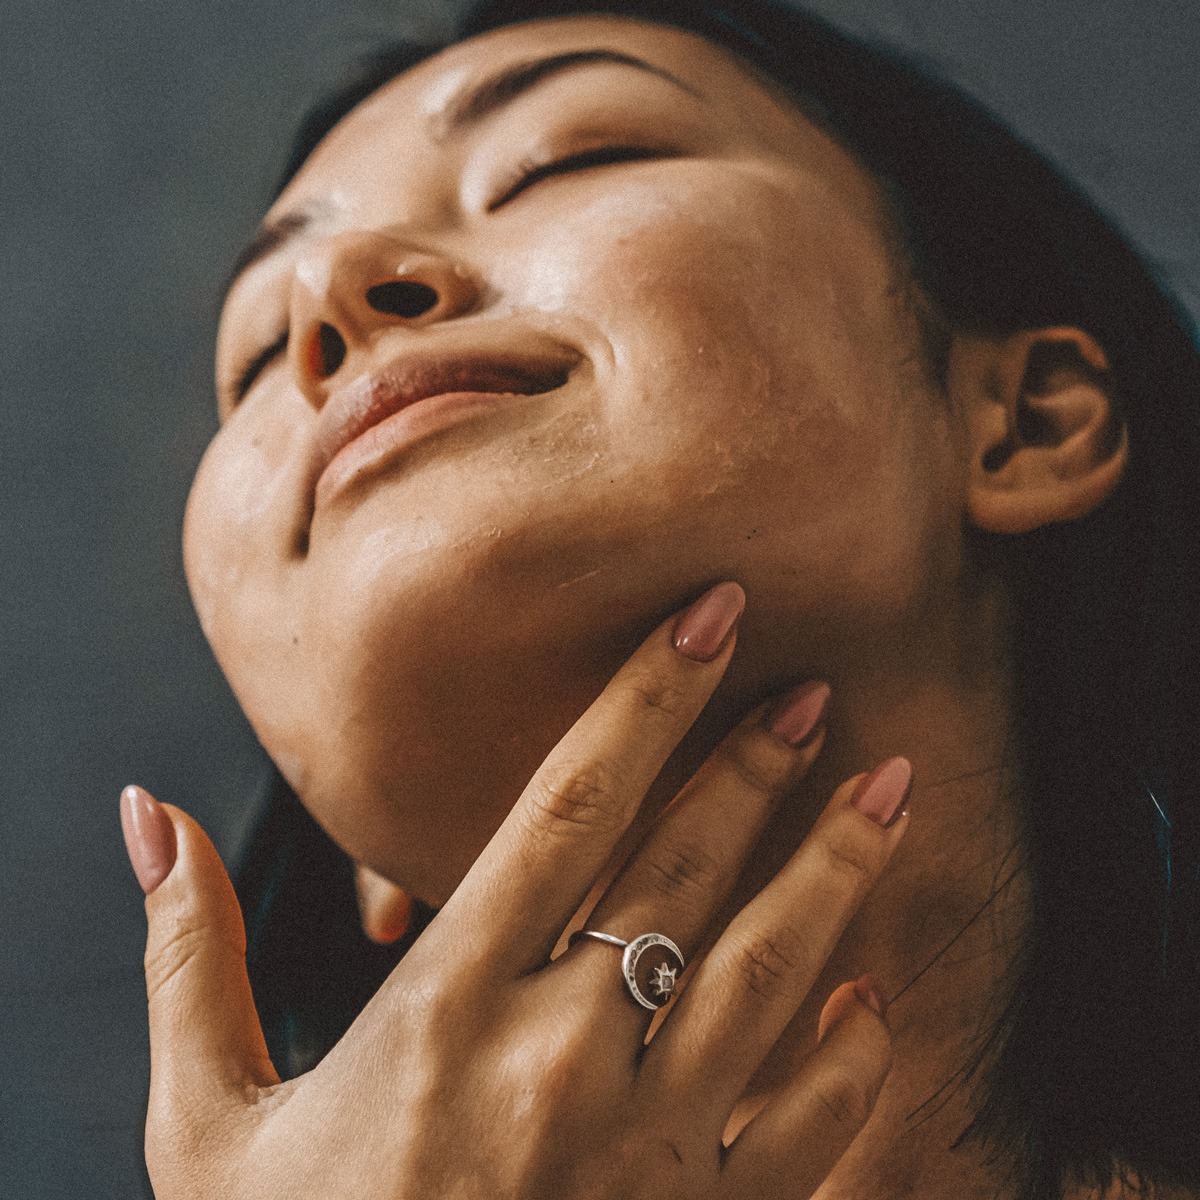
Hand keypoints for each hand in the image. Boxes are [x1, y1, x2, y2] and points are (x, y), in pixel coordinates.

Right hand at [121, 581, 910, 1198]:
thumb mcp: (207, 1128)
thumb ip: (189, 959)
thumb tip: (150, 819)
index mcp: (448, 1008)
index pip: (572, 804)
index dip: (648, 697)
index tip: (711, 617)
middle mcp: (561, 1058)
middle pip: (686, 867)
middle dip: (757, 763)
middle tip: (815, 689)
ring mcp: (651, 1149)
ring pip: (772, 970)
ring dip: (838, 869)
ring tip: (895, 788)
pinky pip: (810, 1124)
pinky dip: (852, 1054)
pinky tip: (874, 996)